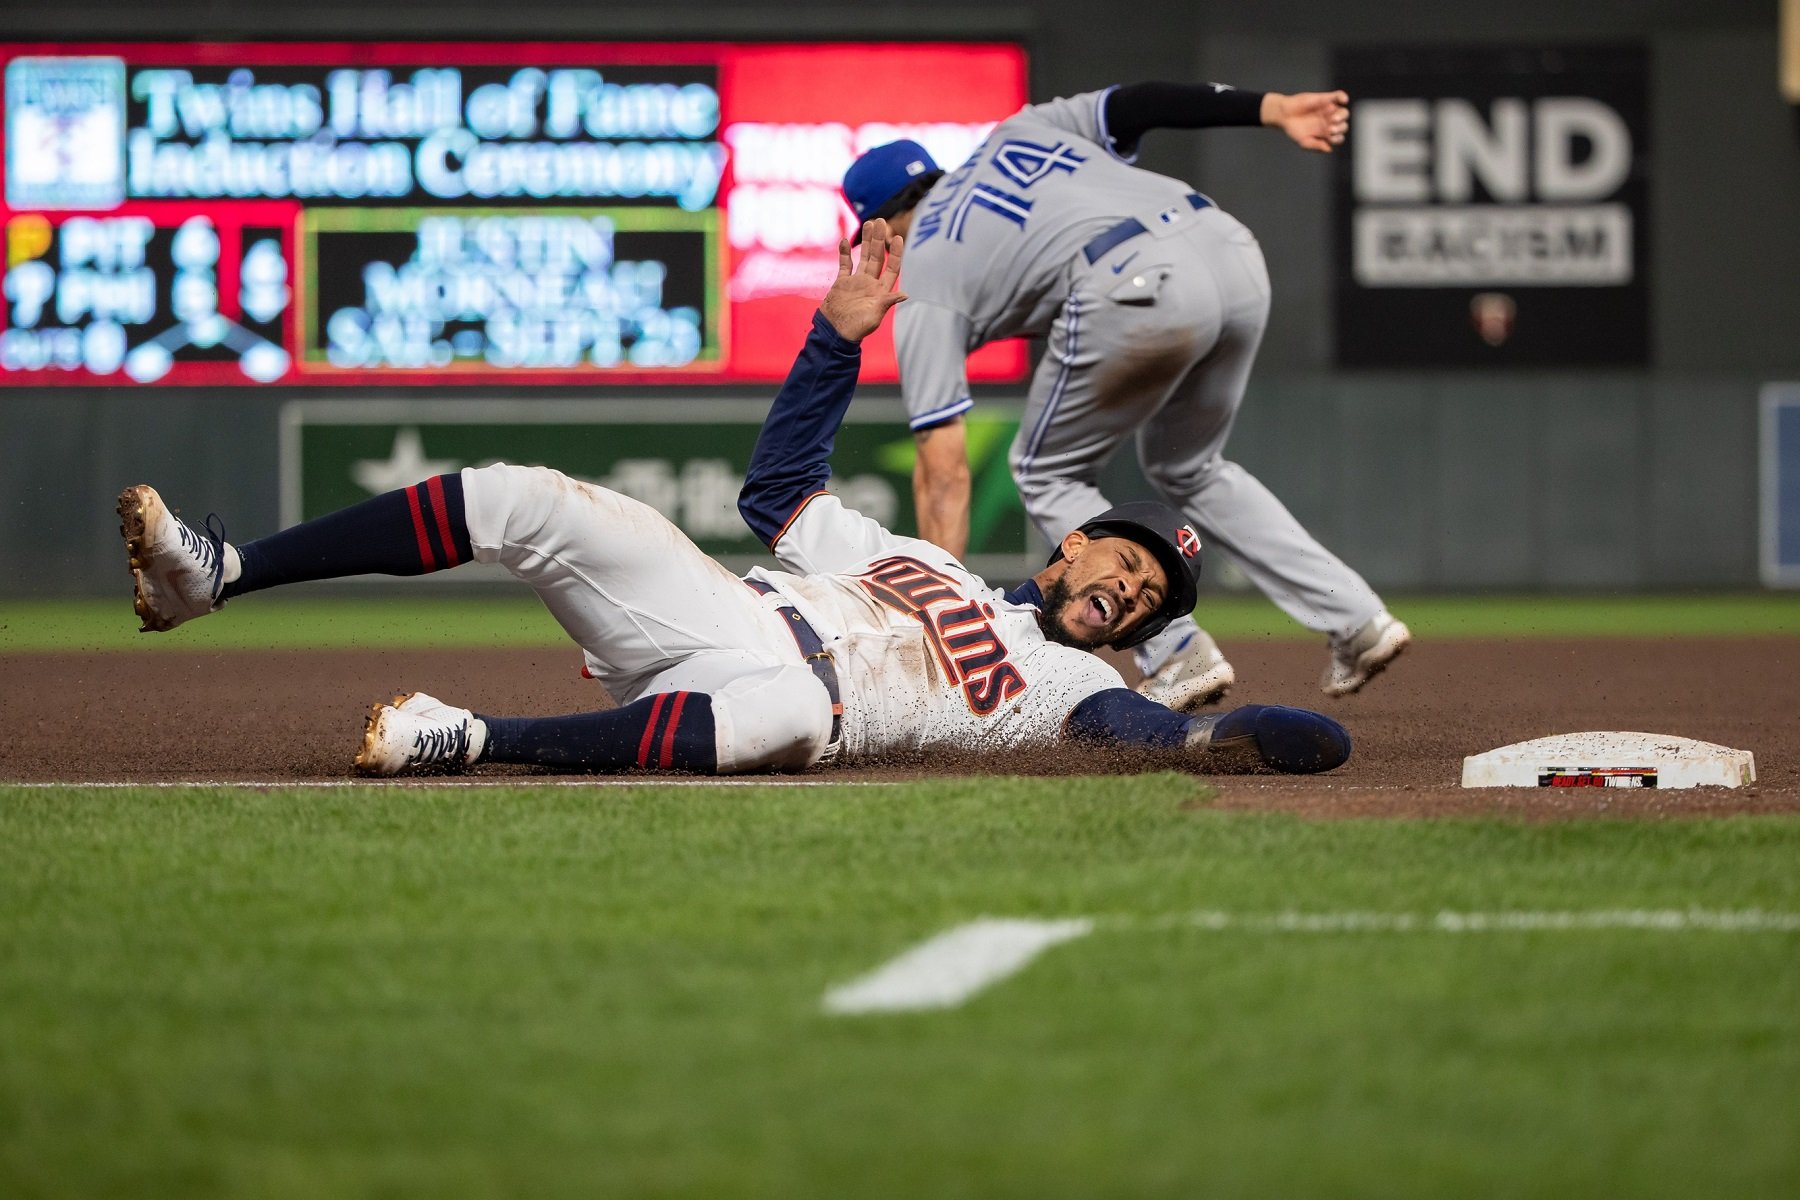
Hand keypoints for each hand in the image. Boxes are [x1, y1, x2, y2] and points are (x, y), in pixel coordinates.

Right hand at [819, 218, 907, 341]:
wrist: (834, 333)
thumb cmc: (856, 328)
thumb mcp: (874, 316)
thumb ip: (887, 302)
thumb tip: (905, 294)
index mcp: (881, 291)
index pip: (892, 268)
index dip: (895, 253)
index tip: (897, 237)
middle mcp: (870, 284)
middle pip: (877, 257)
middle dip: (879, 240)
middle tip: (881, 221)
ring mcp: (856, 282)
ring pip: (863, 257)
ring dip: (866, 241)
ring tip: (869, 223)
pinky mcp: (842, 283)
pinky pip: (845, 265)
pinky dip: (844, 253)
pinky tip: (845, 241)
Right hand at [1262, 90, 1349, 152]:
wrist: (1284, 114)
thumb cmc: (1294, 129)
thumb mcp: (1304, 142)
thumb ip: (1316, 145)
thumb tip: (1330, 149)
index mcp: (1326, 133)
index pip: (1339, 137)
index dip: (1338, 138)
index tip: (1331, 138)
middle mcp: (1330, 122)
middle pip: (1343, 125)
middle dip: (1340, 128)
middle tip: (1330, 128)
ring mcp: (1329, 110)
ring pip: (1343, 112)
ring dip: (1341, 116)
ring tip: (1333, 118)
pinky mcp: (1325, 99)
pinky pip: (1339, 96)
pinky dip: (1342, 97)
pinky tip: (1343, 101)